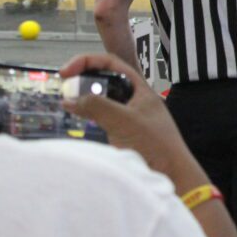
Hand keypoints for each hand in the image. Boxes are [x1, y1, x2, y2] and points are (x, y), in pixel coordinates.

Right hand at [60, 53, 200, 188]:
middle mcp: (135, 98)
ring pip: (102, 97)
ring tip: (68, 102)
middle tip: (65, 88)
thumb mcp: (123, 121)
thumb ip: (97, 106)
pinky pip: (102, 115)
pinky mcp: (124, 130)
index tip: (65, 72)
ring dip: (84, 97)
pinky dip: (89, 113)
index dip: (86, 62)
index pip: (111, 63)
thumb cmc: (155, 144)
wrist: (171, 174)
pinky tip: (80, 117)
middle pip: (105, 78)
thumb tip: (70, 99)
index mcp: (140, 88)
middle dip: (83, 78)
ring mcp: (130, 114)